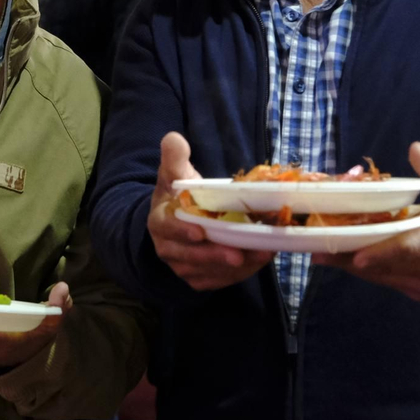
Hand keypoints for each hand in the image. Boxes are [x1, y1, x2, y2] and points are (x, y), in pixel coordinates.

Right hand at [148, 132, 272, 290]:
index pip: (168, 228)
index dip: (182, 231)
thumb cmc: (177, 196)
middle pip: (190, 256)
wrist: (175, 221)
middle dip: (215, 256)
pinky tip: (258, 261)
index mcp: (160, 221)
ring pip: (207, 272)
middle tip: (239, 253)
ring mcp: (183, 266)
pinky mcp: (199, 278)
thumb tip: (174, 139)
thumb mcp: (173, 173)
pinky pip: (218, 281)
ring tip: (260, 254)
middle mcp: (168, 248)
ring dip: (234, 267)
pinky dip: (239, 275)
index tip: (199, 231)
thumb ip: (174, 157)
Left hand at [311, 142, 419, 300]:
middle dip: (352, 257)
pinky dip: (365, 270)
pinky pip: (387, 282)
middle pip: (389, 266)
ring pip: (383, 277)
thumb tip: (415, 150)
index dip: (384, 253)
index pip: (412, 248)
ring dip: (352, 265)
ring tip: (321, 251)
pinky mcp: (419, 292)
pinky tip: (343, 256)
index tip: (357, 257)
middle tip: (318, 246)